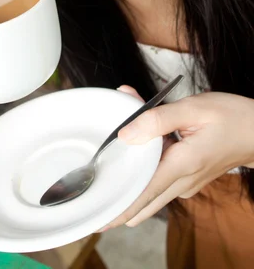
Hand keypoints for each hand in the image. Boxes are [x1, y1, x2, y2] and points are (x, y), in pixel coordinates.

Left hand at [100, 87, 253, 229]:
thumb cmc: (230, 117)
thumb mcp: (193, 108)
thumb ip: (157, 119)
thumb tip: (126, 134)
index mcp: (182, 164)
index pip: (144, 193)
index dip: (121, 207)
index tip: (101, 219)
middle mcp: (184, 180)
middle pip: (146, 200)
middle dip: (122, 205)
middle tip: (97, 211)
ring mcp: (188, 181)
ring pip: (153, 190)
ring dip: (133, 185)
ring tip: (111, 182)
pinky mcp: (190, 176)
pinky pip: (162, 178)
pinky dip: (147, 171)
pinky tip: (136, 151)